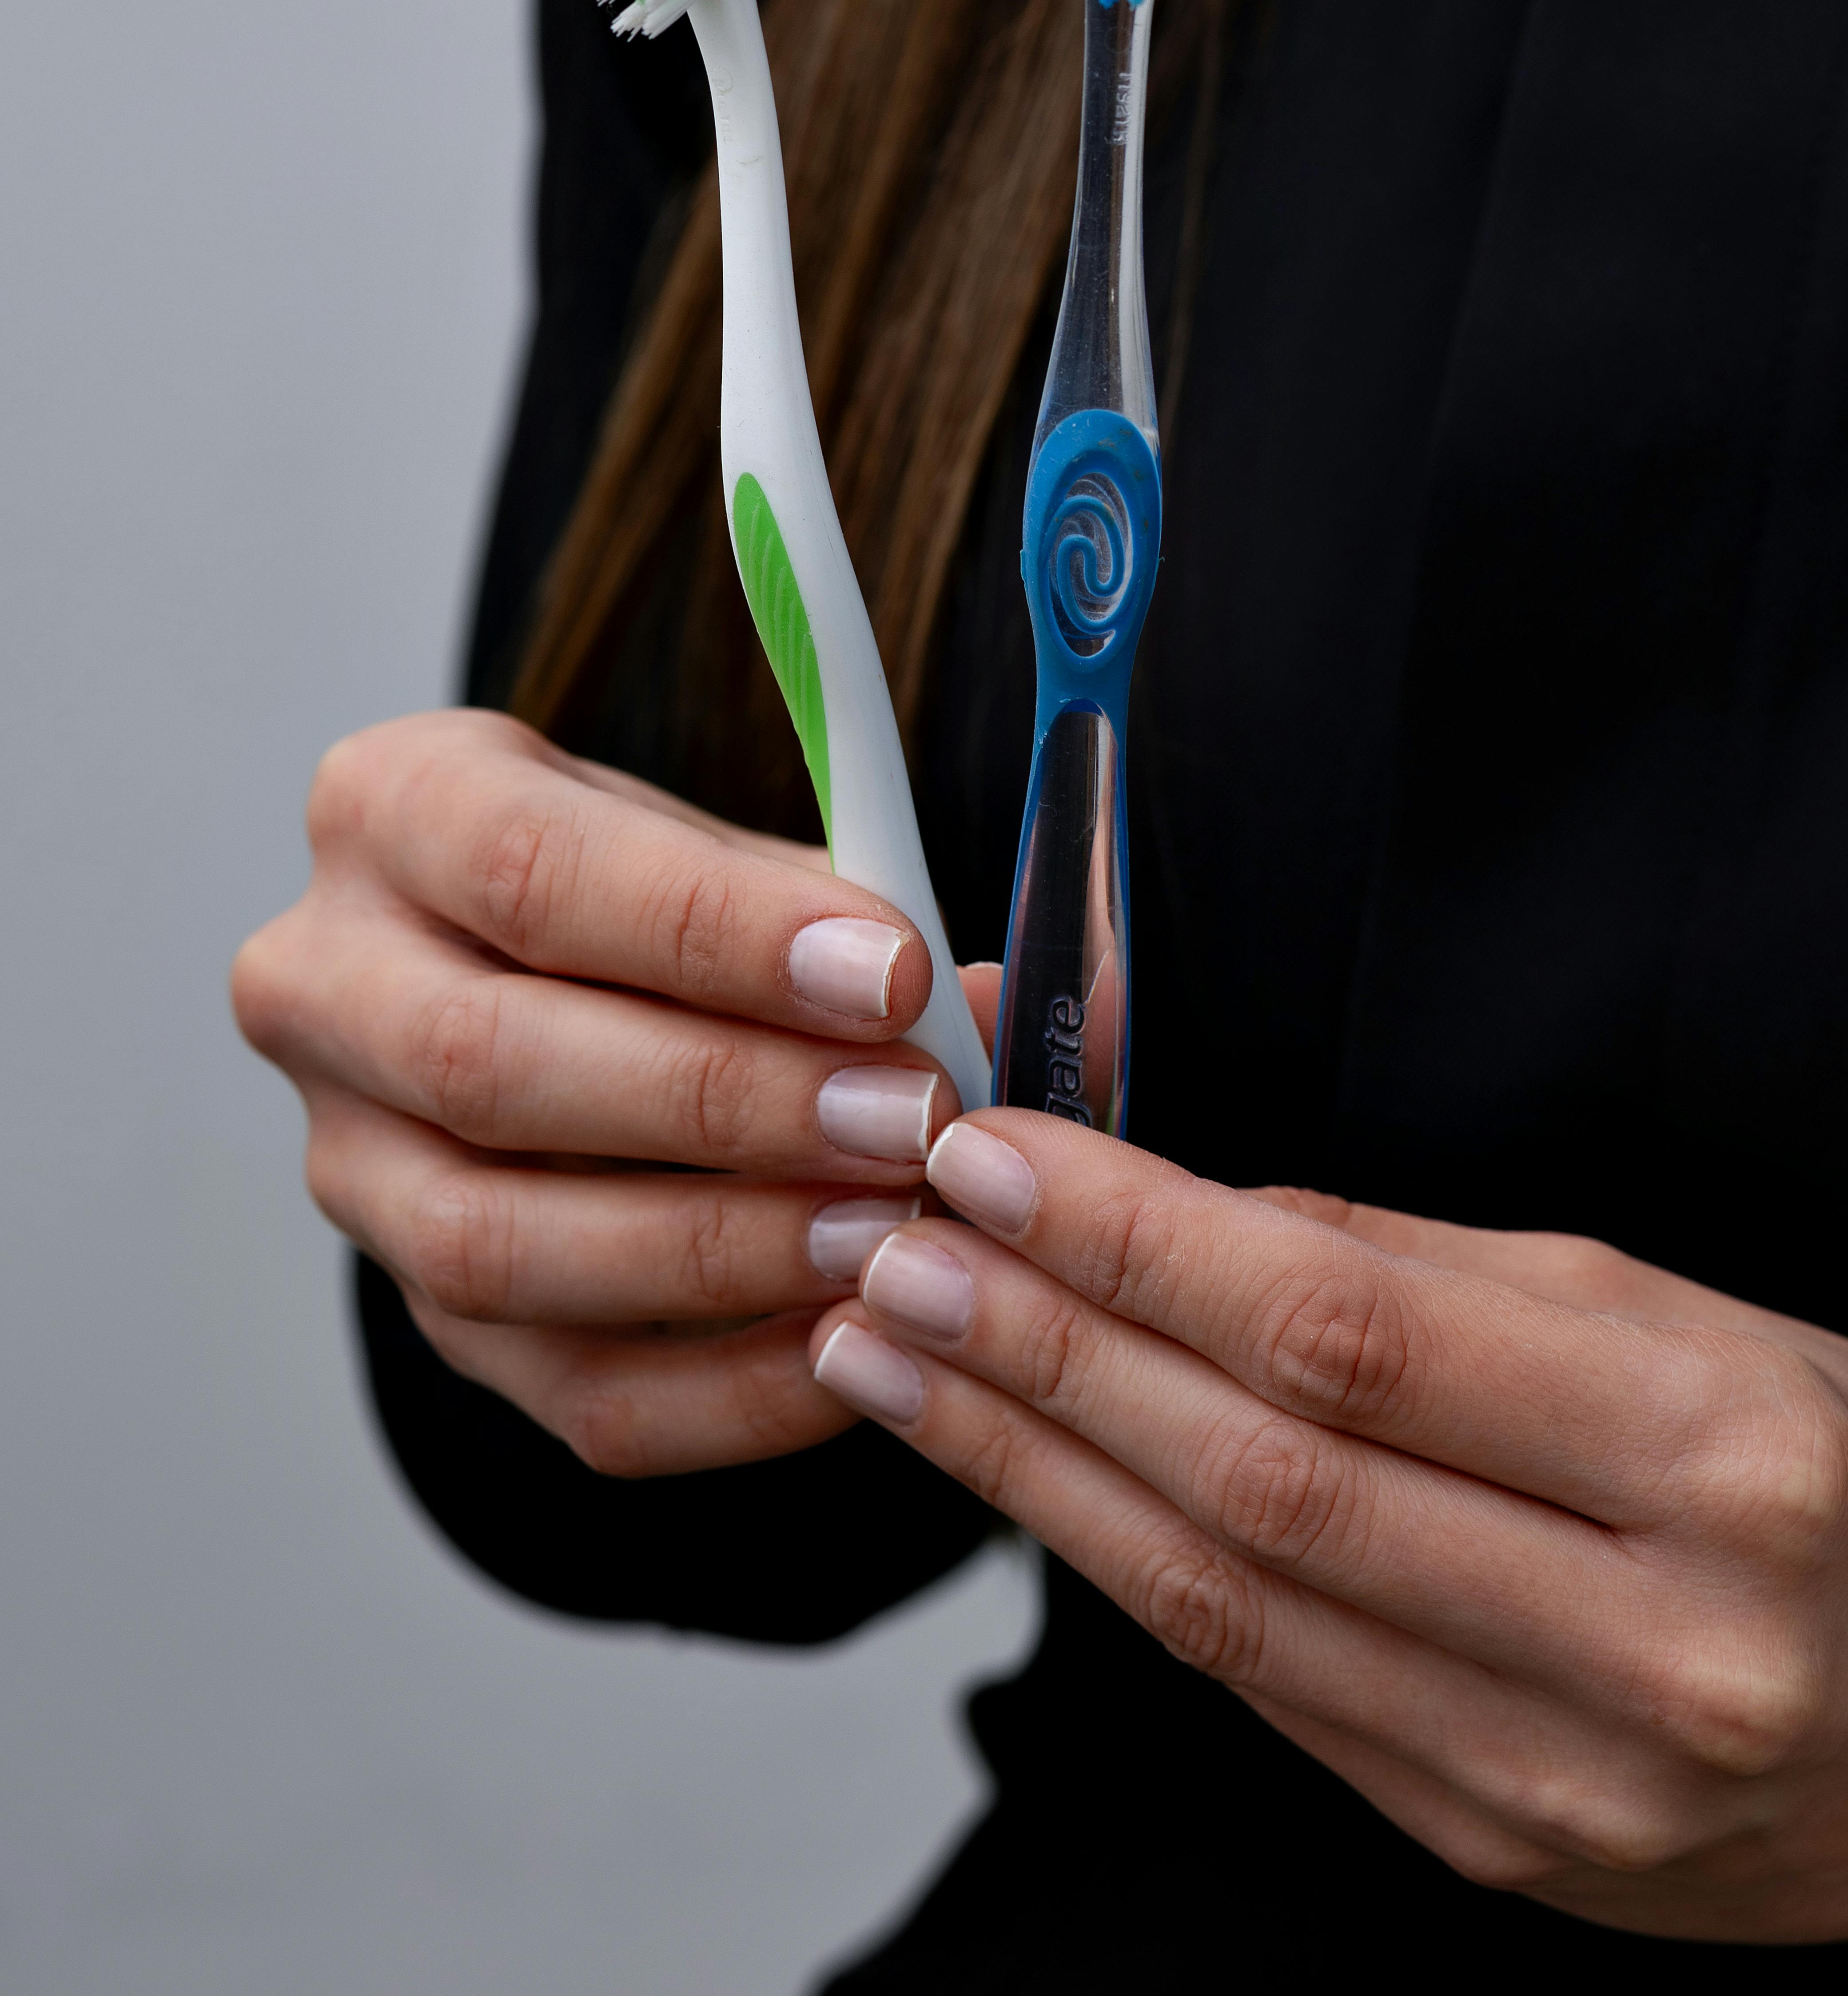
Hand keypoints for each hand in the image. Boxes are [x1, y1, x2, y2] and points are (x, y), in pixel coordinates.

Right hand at [232, 708, 985, 1475]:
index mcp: (392, 811)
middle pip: (489, 1063)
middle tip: (906, 1119)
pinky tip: (852, 1348)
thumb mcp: (736, 848)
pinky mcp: (419, 1308)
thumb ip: (859, 917)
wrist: (561, 972)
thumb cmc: (662, 894)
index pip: (533, 871)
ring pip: (494, 1242)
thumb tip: (1025, 1011)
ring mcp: (348, 1164)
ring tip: (887, 1234)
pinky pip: (561, 1387)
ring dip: (715, 1251)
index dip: (718, 932)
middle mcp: (321, 986)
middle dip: (721, 1101)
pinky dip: (722, 1388)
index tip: (892, 975)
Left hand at [811, 1114, 1847, 1940]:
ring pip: (1228, 1599)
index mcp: (1710, 1463)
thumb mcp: (1682, 1322)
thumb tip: (1210, 1214)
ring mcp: (1561, 1779)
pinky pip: (1265, 1689)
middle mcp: (1640, 1642)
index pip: (1352, 1332)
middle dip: (1047, 1347)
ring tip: (894, 1354)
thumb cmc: (1820, 1486)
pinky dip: (1119, 1567)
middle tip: (898, 1249)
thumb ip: (1438, 1273)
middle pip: (1265, 1470)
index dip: (1146, 1240)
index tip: (1002, 1159)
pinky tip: (1021, 1477)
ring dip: (1029, 1466)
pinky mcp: (1495, 1849)